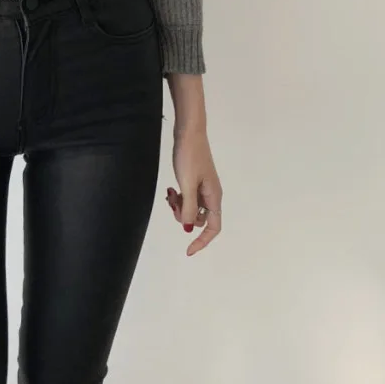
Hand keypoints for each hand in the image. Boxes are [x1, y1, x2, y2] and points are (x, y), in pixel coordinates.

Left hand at [165, 122, 222, 256]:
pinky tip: (171, 188)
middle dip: (183, 216)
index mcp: (214, 197)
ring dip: (179, 206)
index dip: (202, 242)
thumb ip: (188, 208)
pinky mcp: (195, 180)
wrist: (188, 132)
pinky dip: (178, 197)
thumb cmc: (190, 157)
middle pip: (198, 219)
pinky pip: (187, 197)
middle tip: (173, 202)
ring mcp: (203, 187)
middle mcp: (211, 194)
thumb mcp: (187, 185)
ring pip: (191, 208)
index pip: (213, 227)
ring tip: (171, 192)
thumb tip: (188, 228)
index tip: (188, 251)